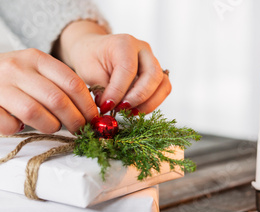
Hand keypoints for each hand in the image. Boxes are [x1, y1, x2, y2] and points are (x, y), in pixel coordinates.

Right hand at [0, 49, 97, 134]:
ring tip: (50, 127)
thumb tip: (92, 112)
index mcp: (36, 58)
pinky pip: (10, 124)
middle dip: (75, 120)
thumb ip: (61, 85)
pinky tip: (20, 125)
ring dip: (50, 126)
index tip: (94, 119)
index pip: (73, 83)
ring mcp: (0, 85)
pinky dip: (19, 129)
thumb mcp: (37, 72)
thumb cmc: (14, 79)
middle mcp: (17, 68)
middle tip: (79, 130)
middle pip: (58, 100)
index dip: (88, 105)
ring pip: (36, 113)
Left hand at [56, 21, 170, 113]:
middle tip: (121, 109)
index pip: (128, 69)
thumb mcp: (88, 69)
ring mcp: (154, 62)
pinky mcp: (157, 75)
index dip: (118, 91)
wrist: (95, 51)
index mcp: (125, 43)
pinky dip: (152, 103)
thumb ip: (101, 87)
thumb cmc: (90, 58)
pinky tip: (135, 109)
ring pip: (164, 85)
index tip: (107, 106)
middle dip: (138, 97)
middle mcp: (144, 50)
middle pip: (153, 75)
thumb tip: (111, 106)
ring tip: (130, 112)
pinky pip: (163, 91)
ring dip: (149, 103)